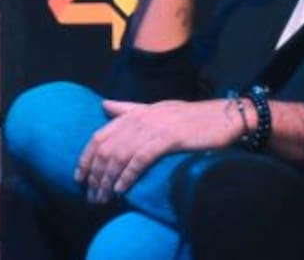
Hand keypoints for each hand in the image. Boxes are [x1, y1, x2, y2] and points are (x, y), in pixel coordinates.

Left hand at [74, 98, 243, 204]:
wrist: (224, 117)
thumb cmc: (191, 117)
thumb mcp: (157, 109)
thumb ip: (129, 109)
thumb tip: (103, 105)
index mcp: (136, 112)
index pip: (100, 135)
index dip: (86, 157)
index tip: (79, 177)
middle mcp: (141, 118)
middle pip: (106, 148)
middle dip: (95, 174)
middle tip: (90, 195)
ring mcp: (155, 127)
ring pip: (120, 155)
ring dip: (107, 180)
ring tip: (102, 198)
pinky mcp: (169, 138)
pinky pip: (141, 159)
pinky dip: (128, 175)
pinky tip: (121, 189)